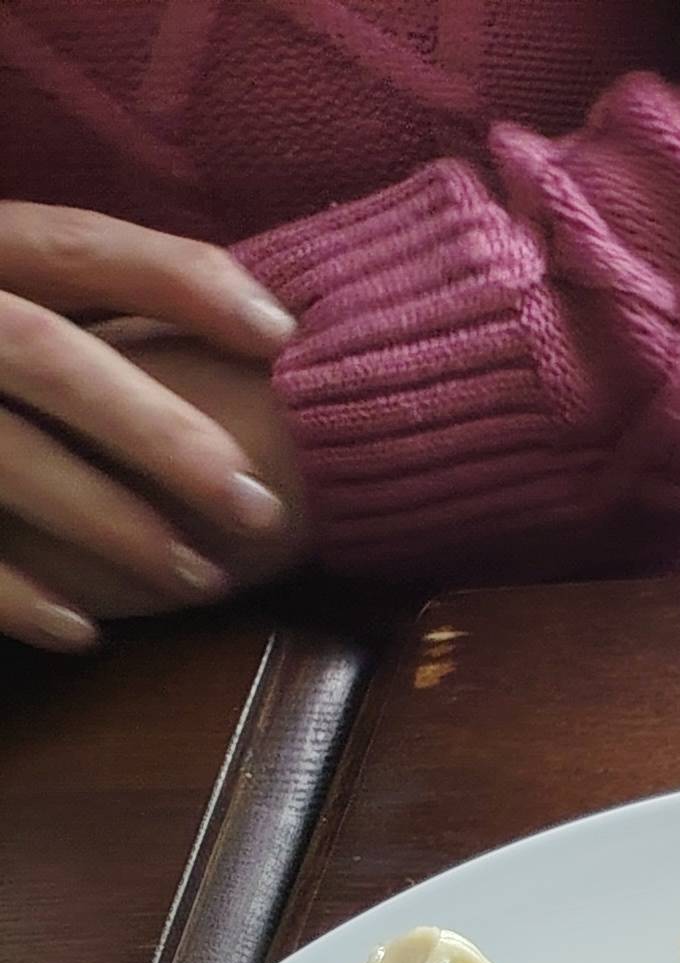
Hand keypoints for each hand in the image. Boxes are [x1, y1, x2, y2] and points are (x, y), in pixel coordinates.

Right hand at [0, 204, 302, 653]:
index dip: (175, 275)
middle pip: (44, 353)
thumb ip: (58, 300)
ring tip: (203, 580)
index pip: (71, 244)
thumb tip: (244, 325)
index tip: (281, 331)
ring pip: (2, 453)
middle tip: (259, 506)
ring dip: (109, 523)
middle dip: (159, 431)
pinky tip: (83, 631)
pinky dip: (12, 591)